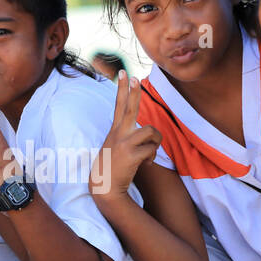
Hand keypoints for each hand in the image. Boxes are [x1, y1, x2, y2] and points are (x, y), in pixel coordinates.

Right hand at [91, 71, 161, 200]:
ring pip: (151, 131)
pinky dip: (152, 157)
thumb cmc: (112, 169)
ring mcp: (124, 143)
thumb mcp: (115, 148)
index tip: (123, 72)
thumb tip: (148, 135)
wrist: (105, 188)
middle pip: (130, 108)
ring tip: (148, 153)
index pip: (118, 105)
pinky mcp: (131, 155)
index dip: (122, 88)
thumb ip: (128, 138)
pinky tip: (145, 165)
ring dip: (155, 143)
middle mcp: (119, 134)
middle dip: (134, 92)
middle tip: (135, 77)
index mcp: (115, 131)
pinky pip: (152, 149)